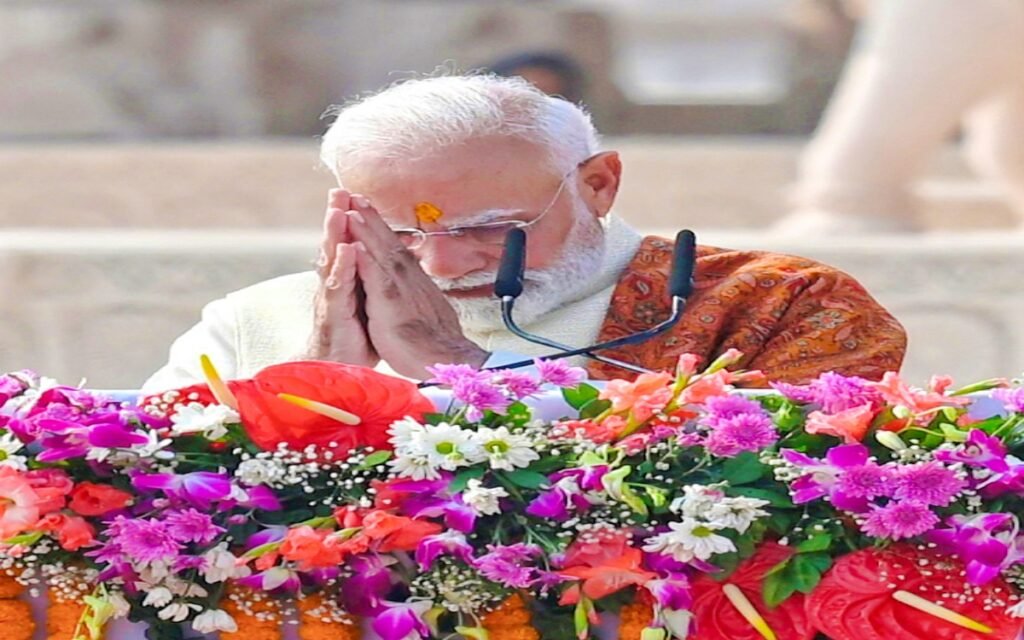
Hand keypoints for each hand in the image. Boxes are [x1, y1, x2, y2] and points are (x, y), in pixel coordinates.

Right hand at [307, 189, 378, 367]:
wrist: (340, 371)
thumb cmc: (355, 338)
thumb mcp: (368, 304)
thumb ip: (369, 281)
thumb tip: (379, 262)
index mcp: (347, 280)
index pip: (348, 244)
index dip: (351, 220)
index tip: (354, 194)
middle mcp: (336, 285)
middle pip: (336, 245)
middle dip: (337, 217)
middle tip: (339, 191)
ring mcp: (333, 299)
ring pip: (333, 261)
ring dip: (335, 235)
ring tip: (338, 211)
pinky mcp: (335, 315)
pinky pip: (339, 288)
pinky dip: (343, 268)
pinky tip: (348, 250)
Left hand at [345, 195, 488, 378]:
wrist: (446, 357)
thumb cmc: (434, 339)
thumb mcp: (425, 308)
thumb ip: (416, 293)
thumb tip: (417, 286)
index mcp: (412, 279)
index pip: (393, 248)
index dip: (379, 227)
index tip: (366, 209)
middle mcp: (407, 277)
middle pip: (386, 241)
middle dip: (370, 217)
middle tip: (354, 195)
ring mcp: (399, 287)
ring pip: (380, 252)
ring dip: (365, 229)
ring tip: (351, 209)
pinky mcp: (391, 301)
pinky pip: (376, 276)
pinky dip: (365, 259)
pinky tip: (354, 245)